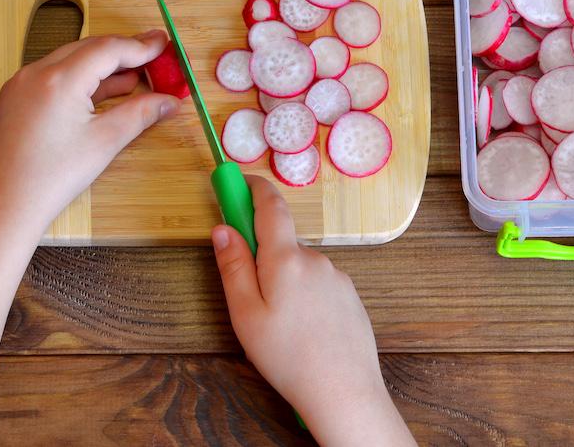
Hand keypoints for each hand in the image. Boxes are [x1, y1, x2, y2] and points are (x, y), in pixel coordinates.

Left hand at [0, 29, 181, 232]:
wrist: (7, 206)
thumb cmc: (54, 177)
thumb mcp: (105, 141)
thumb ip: (140, 114)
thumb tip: (170, 101)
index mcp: (59, 79)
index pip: (107, 49)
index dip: (140, 46)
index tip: (164, 44)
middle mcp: (36, 72)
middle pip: (88, 48)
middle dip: (122, 51)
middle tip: (154, 53)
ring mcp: (21, 84)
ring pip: (70, 61)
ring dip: (103, 65)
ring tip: (136, 73)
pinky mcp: (15, 98)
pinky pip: (54, 76)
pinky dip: (81, 79)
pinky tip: (103, 89)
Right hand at [211, 176, 414, 445]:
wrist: (344, 392)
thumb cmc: (289, 357)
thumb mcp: (246, 314)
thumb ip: (233, 267)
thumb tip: (222, 229)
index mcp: (286, 259)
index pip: (271, 207)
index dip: (254, 188)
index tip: (239, 180)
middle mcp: (316, 259)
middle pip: (283, 242)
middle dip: (263, 255)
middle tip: (249, 294)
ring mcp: (337, 278)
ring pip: (300, 267)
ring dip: (284, 281)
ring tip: (279, 326)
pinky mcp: (351, 297)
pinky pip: (319, 285)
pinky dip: (305, 297)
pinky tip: (302, 331)